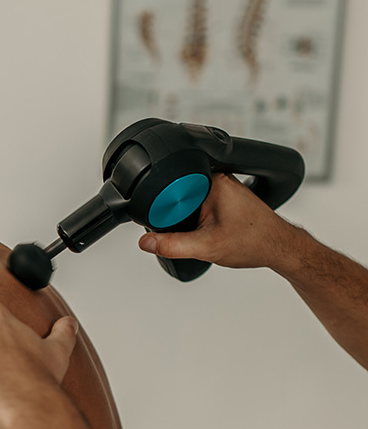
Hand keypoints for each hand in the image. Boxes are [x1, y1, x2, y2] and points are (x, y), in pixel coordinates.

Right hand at [138, 173, 301, 271]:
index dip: (163, 209)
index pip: (172, 189)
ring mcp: (221, 188)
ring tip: (200, 233)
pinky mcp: (223, 199)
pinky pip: (197, 206)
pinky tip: (205, 232)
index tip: (161, 225)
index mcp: (213, 181)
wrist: (280, 248)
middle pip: (177, 195)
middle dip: (174, 216)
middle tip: (188, 233)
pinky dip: (195, 221)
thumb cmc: (256, 241)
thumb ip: (173, 245)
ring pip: (187, 202)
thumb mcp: (208, 246)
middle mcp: (218, 179)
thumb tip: (147, 242)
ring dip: (185, 219)